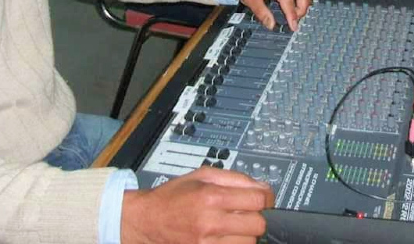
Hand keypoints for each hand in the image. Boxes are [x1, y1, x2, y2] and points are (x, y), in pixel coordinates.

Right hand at [120, 166, 272, 243]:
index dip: (266, 197)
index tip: (264, 198)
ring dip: (246, 233)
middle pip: (258, 225)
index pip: (258, 199)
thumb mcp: (202, 175)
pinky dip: (234, 243)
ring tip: (233, 225)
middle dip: (256, 217)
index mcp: (211, 196)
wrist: (147, 220)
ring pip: (249, 242)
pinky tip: (225, 236)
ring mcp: (207, 243)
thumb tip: (261, 186)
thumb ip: (234, 178)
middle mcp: (210, 222)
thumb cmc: (173, 196)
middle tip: (247, 212)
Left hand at [225, 0, 312, 31]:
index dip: (292, 14)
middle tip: (294, 20)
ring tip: (295, 16)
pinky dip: (301, 1)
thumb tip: (272, 25)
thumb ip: (261, 13)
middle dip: (302, 8)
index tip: (293, 26)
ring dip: (304, 4)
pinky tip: (295, 9)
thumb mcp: (250, 0)